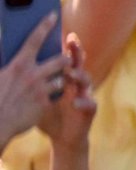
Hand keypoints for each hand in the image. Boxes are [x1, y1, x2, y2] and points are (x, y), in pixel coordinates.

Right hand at [0, 14, 62, 142]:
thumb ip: (4, 56)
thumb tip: (4, 40)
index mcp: (18, 65)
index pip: (34, 39)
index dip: (45, 25)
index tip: (53, 15)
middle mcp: (32, 75)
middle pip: (60, 60)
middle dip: (64, 59)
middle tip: (64, 59)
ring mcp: (41, 90)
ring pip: (62, 78)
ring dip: (60, 79)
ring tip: (55, 79)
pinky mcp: (46, 104)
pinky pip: (57, 95)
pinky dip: (54, 94)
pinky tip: (47, 96)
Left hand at [39, 35, 96, 149]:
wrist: (62, 137)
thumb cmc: (47, 115)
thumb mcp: (36, 96)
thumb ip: (30, 81)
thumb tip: (11, 66)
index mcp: (64, 77)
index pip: (65, 57)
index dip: (66, 45)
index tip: (65, 33)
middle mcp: (77, 83)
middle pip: (78, 63)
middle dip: (76, 53)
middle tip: (71, 42)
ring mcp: (84, 95)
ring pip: (87, 81)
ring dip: (79, 75)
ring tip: (71, 73)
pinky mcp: (89, 111)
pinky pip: (90, 104)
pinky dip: (83, 102)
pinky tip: (75, 103)